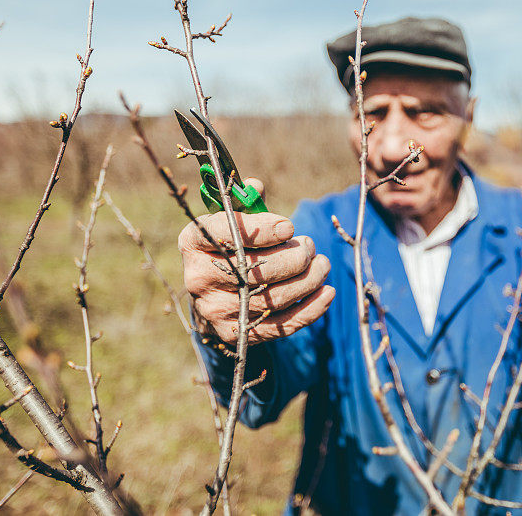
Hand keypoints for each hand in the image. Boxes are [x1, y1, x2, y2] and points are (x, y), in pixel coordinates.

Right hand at [178, 178, 335, 343]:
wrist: (212, 293)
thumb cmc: (230, 246)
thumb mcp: (231, 219)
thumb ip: (246, 203)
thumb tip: (256, 187)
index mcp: (194, 241)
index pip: (226, 234)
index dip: (263, 231)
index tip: (290, 227)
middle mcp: (198, 277)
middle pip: (254, 270)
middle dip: (293, 258)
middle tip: (311, 247)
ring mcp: (215, 310)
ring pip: (271, 298)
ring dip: (307, 281)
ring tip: (322, 266)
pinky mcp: (236, 334)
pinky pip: (279, 325)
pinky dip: (310, 310)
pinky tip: (327, 293)